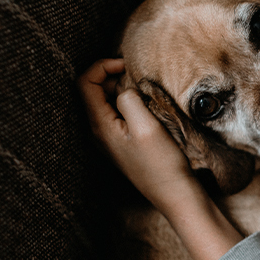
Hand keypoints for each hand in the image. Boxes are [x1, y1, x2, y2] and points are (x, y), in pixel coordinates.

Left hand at [78, 58, 242, 259]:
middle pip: (92, 90)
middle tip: (136, 75)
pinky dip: (127, 103)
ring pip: (104, 102)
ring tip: (142, 89)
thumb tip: (124, 88)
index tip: (126, 65)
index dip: (102, 66)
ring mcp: (108, 139)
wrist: (174, 194)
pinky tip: (145, 107)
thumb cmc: (161, 163)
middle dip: (111, 76)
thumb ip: (129, 100)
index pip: (85, 82)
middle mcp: (98, 132)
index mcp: (99, 125)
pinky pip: (116, 114)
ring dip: (120, 89)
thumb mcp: (146, 126)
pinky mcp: (121, 143)